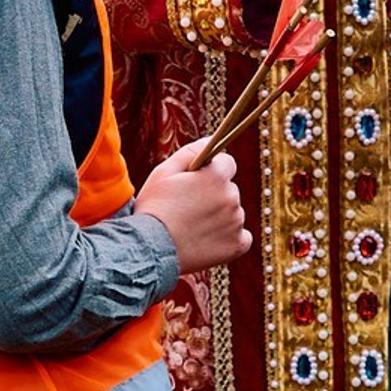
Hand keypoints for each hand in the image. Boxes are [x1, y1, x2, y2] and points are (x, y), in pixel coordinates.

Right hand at [132, 137, 251, 273]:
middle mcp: (232, 196)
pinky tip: (208, 241)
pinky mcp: (236, 245)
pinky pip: (241, 237)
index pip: (227, 164)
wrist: (149, 250)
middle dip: (214, 195)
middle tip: (188, 208)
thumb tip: (211, 141)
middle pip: (229, 189)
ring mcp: (236, 222)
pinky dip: (229, 239)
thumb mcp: (165, 171)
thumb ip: (192, 151)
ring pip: (233, 213)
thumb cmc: (154, 208)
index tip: (196, 184)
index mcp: (217, 175)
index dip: (210, 173)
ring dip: (220, 217)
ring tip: (193, 227)